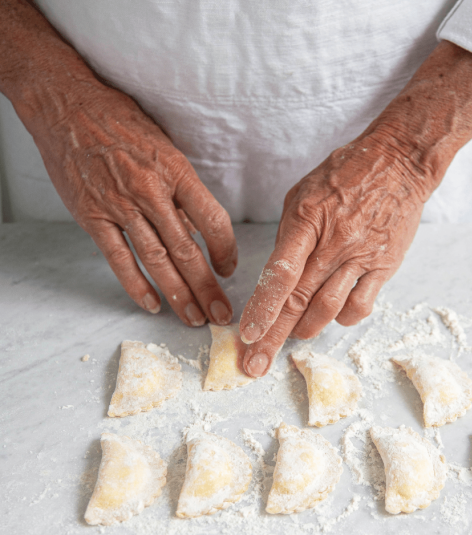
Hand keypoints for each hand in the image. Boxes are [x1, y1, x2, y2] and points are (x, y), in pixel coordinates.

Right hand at [34, 84, 236, 325]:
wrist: (68, 105)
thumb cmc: (122, 123)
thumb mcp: (166, 148)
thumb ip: (183, 190)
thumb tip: (200, 229)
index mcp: (176, 171)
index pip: (213, 220)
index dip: (226, 250)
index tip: (229, 269)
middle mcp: (151, 192)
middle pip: (187, 250)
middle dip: (208, 287)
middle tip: (221, 314)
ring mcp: (120, 206)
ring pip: (157, 260)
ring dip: (179, 294)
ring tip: (194, 318)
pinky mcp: (93, 217)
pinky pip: (119, 259)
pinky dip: (136, 285)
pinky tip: (152, 304)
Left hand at [239, 128, 425, 375]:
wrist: (400, 162)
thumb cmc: (345, 174)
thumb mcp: (303, 193)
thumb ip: (290, 237)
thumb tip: (278, 276)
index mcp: (308, 220)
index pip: (279, 275)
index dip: (262, 309)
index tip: (247, 336)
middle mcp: (335, 243)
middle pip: (298, 300)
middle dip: (272, 338)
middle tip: (255, 365)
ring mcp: (362, 257)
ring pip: (328, 309)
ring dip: (305, 330)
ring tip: (293, 338)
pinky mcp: (384, 266)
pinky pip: (361, 305)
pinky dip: (342, 319)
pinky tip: (333, 316)